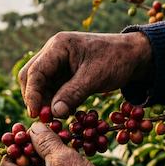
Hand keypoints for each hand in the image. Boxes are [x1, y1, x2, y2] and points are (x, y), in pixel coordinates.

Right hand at [19, 31, 151, 118]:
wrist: (133, 56)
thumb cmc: (116, 60)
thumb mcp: (95, 77)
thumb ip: (73, 94)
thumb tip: (54, 113)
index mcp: (58, 46)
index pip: (35, 71)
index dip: (32, 94)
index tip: (36, 115)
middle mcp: (53, 53)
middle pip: (30, 77)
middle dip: (35, 99)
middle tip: (44, 119)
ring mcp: (57, 64)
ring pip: (39, 86)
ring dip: (45, 103)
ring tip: (58, 119)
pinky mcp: (63, 75)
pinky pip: (51, 90)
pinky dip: (54, 103)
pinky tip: (65, 113)